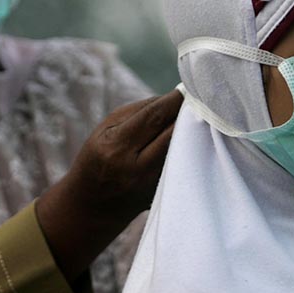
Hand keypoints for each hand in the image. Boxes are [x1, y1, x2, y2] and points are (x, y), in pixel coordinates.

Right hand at [36, 89, 182, 281]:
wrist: (92, 205)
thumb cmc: (97, 157)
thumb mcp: (106, 130)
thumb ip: (138, 111)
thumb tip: (172, 99)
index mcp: (117, 147)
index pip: (153, 118)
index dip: (173, 101)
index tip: (188, 88)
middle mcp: (136, 168)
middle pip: (172, 133)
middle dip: (187, 113)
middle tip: (201, 99)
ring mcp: (151, 185)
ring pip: (181, 150)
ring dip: (191, 132)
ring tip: (198, 117)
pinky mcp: (162, 194)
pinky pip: (180, 164)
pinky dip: (187, 149)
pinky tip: (191, 139)